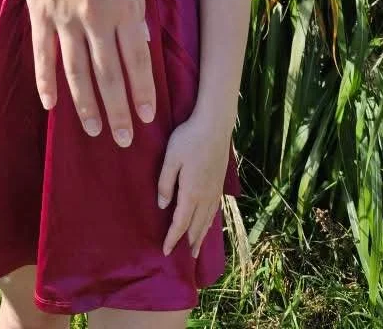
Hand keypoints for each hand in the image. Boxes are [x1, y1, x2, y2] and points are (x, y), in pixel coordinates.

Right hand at [20, 0, 155, 146]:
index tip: (148, 117)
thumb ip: (137, 10)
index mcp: (124, 8)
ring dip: (86, 106)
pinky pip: (43, 55)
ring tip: (95, 131)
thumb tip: (142, 45)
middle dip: (119, 111)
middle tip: (125, 140)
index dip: (143, 91)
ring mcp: (65, 20)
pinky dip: (46, 82)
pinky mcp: (41, 15)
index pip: (137, 60)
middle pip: (109, 75)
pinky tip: (51, 106)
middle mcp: (96, 19)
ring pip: (77, 73)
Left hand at [157, 112, 230, 257]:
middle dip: (189, 242)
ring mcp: (215, 189)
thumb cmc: (189, 138)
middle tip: (184, 258)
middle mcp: (205, 195)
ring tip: (196, 248)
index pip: (181, 222)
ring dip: (201, 235)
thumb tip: (162, 205)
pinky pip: (214, 210)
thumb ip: (165, 182)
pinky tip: (207, 222)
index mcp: (191, 192)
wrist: (215, 125)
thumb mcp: (171, 158)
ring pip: (207, 219)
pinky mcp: (220, 182)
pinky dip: (209, 222)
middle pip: (196, 225)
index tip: (166, 251)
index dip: (173, 238)